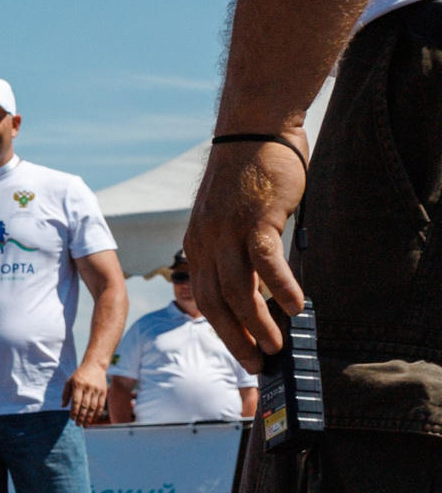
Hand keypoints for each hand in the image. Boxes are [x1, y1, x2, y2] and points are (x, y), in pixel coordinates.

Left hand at [64, 359, 109, 425]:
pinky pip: (101, 404)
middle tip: (78, 424)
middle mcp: (88, 388)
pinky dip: (98, 413)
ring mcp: (97, 390)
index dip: (74, 411)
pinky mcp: (104, 392)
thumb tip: (63, 406)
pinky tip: (94, 419)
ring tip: (85, 424)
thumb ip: (65, 394)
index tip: (72, 419)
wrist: (94, 366)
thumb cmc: (79, 375)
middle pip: (85, 405)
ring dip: (89, 417)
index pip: (76, 401)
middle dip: (81, 416)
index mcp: (78, 385)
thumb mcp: (69, 381)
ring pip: (93, 406)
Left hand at [185, 136, 307, 370]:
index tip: (240, 349)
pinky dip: (280, 288)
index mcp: (197, 245)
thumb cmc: (248, 174)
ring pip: (239, 291)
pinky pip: (265, 263)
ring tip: (275, 346)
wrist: (253, 131)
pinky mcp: (254, 220)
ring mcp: (228, 233)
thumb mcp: (233, 217)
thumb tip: (259, 280)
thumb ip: (239, 248)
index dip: (222, 328)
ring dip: (258, 323)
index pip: (206, 297)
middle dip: (236, 338)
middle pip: (217, 303)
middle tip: (257, 362)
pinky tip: (295, 307)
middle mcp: (206, 243)